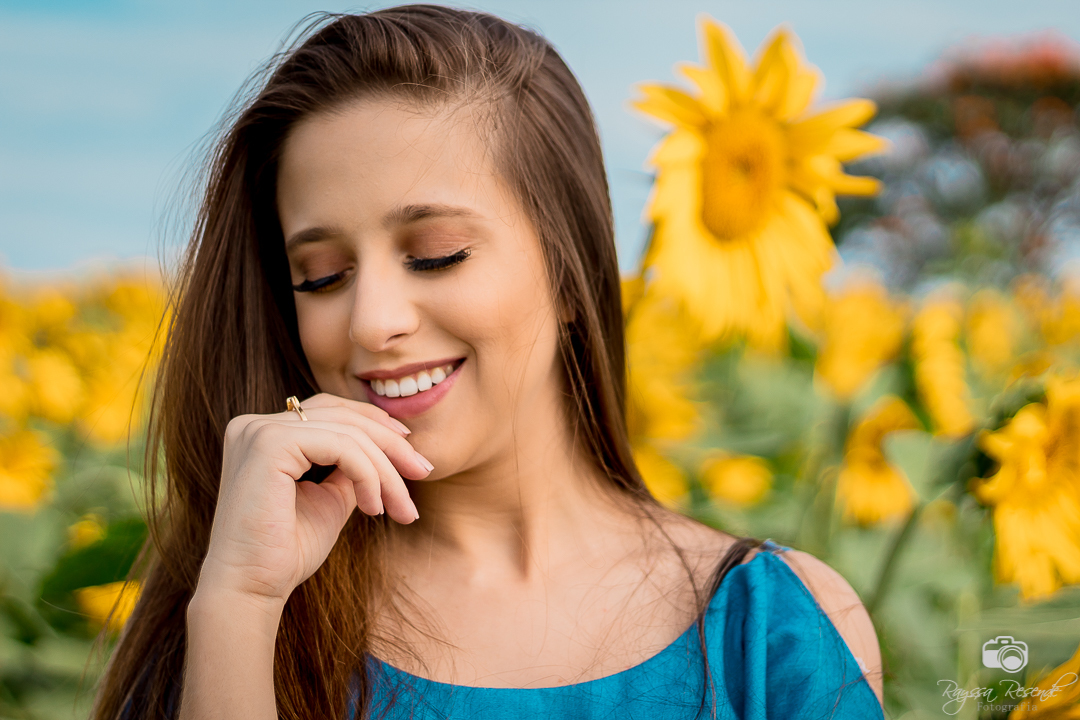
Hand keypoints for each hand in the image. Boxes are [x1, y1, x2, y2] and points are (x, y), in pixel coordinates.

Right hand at [197, 393, 430, 604]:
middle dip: (391, 445)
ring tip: (401, 507)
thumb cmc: (286, 553)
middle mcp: (256, 425)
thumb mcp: (329, 500)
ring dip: (385, 470)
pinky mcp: (268, 444)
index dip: (376, 425)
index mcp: (264, 434)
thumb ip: (350, 470)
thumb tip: (387, 452)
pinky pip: (341, 447)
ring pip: (348, 433)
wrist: (250, 590)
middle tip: (423, 472)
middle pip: (343, 416)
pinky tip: (374, 509)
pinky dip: (368, 476)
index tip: (411, 456)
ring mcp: (259, 431)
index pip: (331, 412)